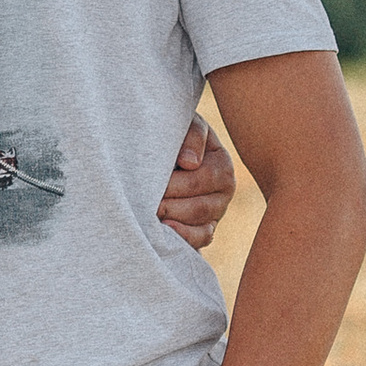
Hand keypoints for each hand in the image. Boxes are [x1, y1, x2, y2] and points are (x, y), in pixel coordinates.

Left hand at [155, 116, 237, 251]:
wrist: (168, 149)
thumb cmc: (176, 134)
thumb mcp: (185, 125)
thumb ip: (191, 136)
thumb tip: (189, 163)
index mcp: (222, 164)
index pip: (199, 181)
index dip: (172, 185)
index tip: (146, 184)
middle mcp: (225, 190)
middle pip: (198, 207)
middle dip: (167, 206)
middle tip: (140, 204)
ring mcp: (217, 212)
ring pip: (199, 226)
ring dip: (171, 222)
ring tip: (147, 216)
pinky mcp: (207, 228)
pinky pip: (200, 240)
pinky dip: (183, 239)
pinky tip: (163, 232)